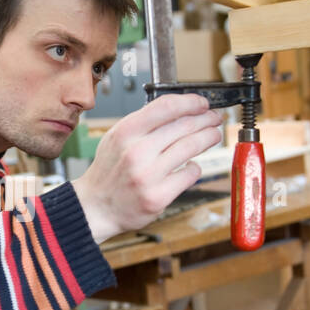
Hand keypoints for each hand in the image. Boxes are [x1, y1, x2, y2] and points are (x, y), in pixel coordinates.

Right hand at [70, 94, 223, 242]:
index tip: (202, 103)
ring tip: (213, 136)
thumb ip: (143, 123)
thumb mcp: (116, 138)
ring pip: (191, 147)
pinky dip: (195, 167)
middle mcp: (136, 152)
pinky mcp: (159, 196)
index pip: (167, 106)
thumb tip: (180, 109)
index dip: (191, 102)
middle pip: (184, 125)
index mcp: (125, 132)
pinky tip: (191, 165)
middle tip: (214, 119)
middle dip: (206, 119)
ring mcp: (148, 175)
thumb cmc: (108, 172)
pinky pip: (190, 174)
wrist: (95, 207)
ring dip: (208, 138)